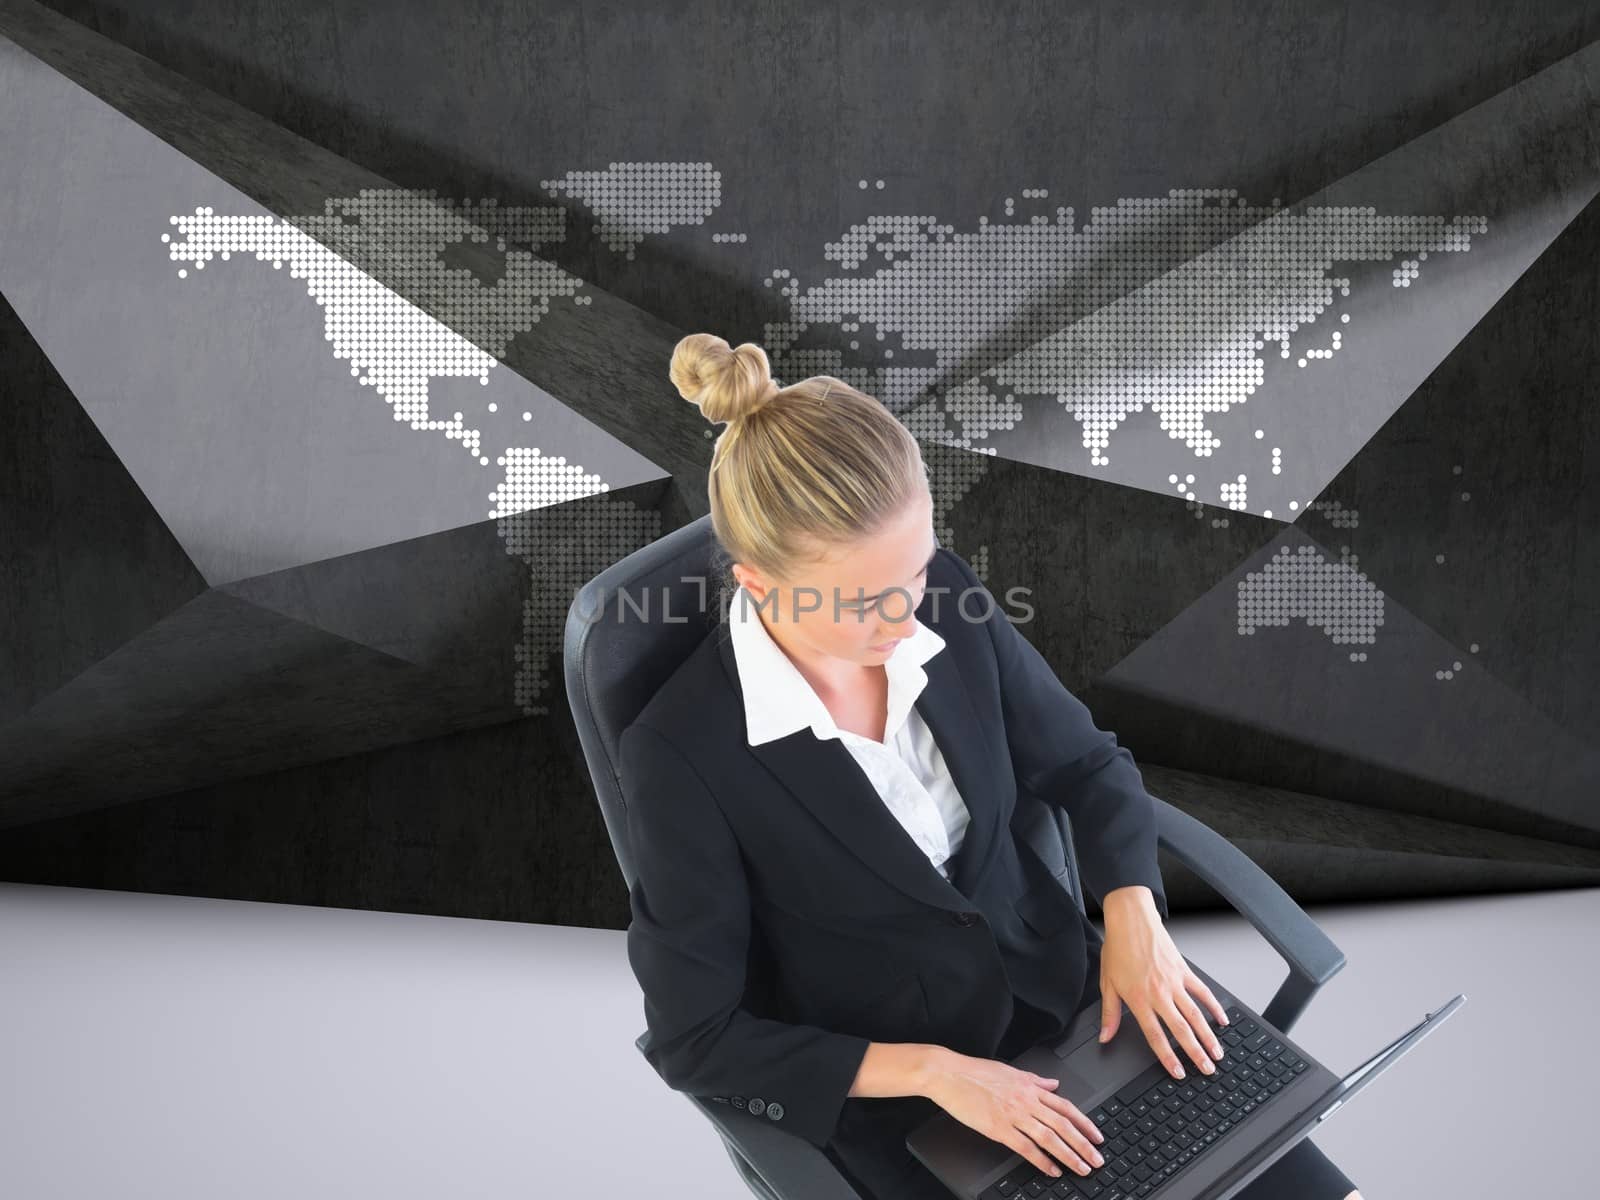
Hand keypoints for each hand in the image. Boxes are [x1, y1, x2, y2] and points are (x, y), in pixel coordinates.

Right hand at [922, 1050, 1106, 1179]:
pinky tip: (1052, 1170)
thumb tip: (1053, 1083)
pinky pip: (1026, 1147)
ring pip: (1049, 1137)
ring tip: (1081, 1168)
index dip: (1084, 1123)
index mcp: (1030, 1086)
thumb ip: (1035, 1079)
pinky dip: (1041, 1160)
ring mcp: (1014, 1114)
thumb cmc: (976, 1072)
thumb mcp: (1010, 1070)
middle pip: (1063, 1125)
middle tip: (1097, 1159)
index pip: (1065, 1106)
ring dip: (1068, 1155)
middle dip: (1083, 1144)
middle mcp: (1026, 1100)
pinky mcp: (999, 1128)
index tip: (1097, 1136)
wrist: (949, 1074)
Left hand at [1097, 885, 1229, 1078]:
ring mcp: (1174, 982)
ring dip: (1209, 1036)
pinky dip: (1214, 1007)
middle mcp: (1159, 993)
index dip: (1168, 1058)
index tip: (1179, 1073)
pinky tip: (1222, 1020)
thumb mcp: (1107, 983)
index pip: (1156, 1036)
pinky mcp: (1184, 970)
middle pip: (1181, 1030)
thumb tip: (1105, 1037)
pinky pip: (1203, 992)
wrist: (1131, 919)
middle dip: (1196, 1054)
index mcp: (1139, 999)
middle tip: (1207, 1070)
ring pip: (1196, 1015)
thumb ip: (1109, 1014)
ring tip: (1218, 1053)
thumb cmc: (1118, 948)